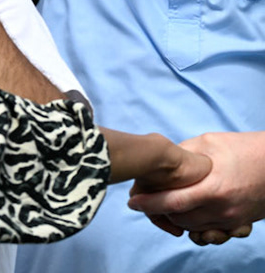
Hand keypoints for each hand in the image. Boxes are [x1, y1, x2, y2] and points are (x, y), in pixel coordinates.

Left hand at [130, 130, 264, 240]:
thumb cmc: (243, 148)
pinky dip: (197, 228)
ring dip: (176, 221)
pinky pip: (213, 234)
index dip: (149, 204)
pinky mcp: (240, 224)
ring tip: (165, 207)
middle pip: (180, 220)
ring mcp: (233, 220)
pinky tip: (189, 215)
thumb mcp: (209, 143)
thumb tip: (161, 162)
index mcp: (213, 188)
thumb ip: (183, 155)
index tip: (132, 201)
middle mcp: (222, 209)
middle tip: (146, 202)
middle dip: (159, 213)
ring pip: (195, 230)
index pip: (173, 202)